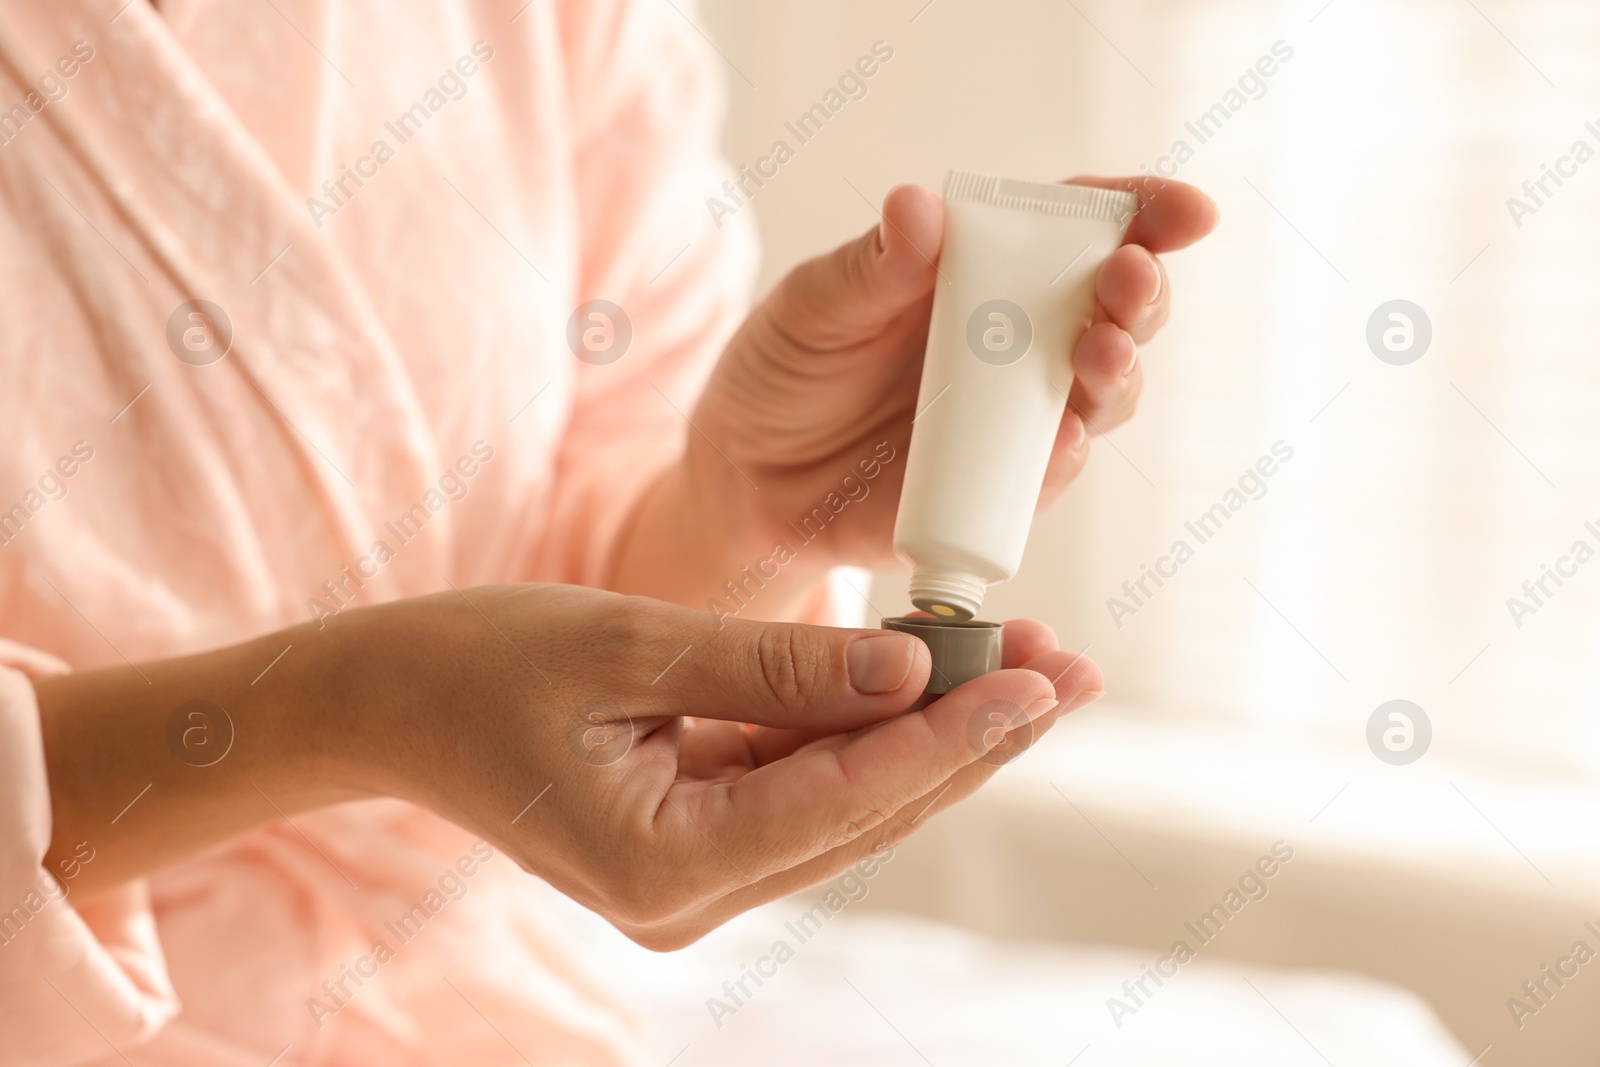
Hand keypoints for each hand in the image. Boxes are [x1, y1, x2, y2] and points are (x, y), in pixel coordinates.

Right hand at [38, 582, 1100, 950]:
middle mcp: (689, 896)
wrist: (378, 702)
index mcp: (662, 867)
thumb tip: (909, 664)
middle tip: (1072, 669)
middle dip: (972, 738)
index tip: (1041, 682)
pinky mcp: (694, 837)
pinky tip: (928, 673)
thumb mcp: (628, 649)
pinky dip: (866, 728)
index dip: (950, 737)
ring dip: (932, 732)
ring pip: (848, 803)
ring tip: (1029, 665)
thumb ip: (773, 665)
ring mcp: (694, 875)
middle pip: (867, 815)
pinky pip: (803, 785)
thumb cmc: (474, 665)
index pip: (845, 800)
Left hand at [688, 177, 1217, 571]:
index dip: (1142, 213)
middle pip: (1114, 310)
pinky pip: (1048, 474)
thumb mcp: (811, 308)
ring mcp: (1014, 417)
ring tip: (1101, 356)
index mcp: (982, 269)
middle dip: (1140, 295)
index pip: (1077, 228)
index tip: (1185, 212)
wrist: (745, 480)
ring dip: (1119, 374)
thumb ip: (870, 269)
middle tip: (1128, 287)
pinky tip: (1060, 441)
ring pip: (1104, 394)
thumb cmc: (783, 371)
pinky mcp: (998, 488)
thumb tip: (920, 209)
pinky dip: (1064, 459)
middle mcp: (1016, 339)